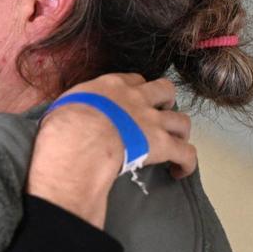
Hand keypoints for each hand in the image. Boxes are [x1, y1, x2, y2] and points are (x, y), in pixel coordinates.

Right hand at [28, 75, 195, 228]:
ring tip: (173, 143)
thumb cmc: (66, 121)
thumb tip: (70, 113)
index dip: (137, 90)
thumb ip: (76, 104)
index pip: (134, 80)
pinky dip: (186, 162)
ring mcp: (153, 121)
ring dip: (179, 132)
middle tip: (158, 116)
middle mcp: (137, 98)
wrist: (82, 136)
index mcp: (113, 86)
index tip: (133, 100)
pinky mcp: (162, 144)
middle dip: (166, 102)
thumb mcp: (66, 103)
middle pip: (165, 90)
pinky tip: (180, 171)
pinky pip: (186, 153)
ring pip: (182, 121)